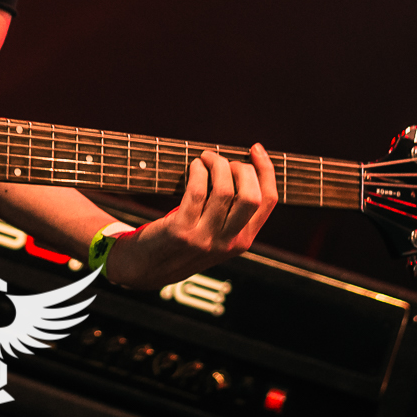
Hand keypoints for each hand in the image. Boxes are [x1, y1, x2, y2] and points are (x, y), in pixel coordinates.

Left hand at [101, 144, 276, 290]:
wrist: (149, 267)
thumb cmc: (184, 244)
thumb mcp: (218, 237)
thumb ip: (233, 214)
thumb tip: (241, 167)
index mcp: (243, 241)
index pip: (268, 201)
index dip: (266, 170)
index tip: (256, 149)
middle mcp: (228, 242)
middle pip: (251, 195)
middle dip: (241, 167)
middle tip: (223, 160)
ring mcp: (205, 238)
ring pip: (225, 190)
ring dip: (216, 164)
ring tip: (205, 158)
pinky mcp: (182, 231)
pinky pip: (197, 192)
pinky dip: (198, 172)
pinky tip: (194, 166)